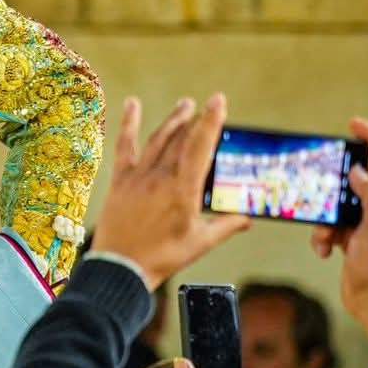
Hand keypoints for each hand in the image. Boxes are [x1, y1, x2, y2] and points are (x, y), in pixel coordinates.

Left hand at [93, 95, 249, 289]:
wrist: (120, 266)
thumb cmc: (161, 257)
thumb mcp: (200, 242)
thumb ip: (226, 225)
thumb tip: (247, 218)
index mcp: (182, 190)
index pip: (200, 147)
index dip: (210, 122)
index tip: (218, 101)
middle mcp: (159, 177)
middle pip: (180, 140)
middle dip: (195, 120)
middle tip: (206, 107)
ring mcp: (137, 177)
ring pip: (158, 140)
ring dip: (173, 120)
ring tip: (185, 105)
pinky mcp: (120, 180)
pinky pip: (125, 146)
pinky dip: (129, 124)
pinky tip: (132, 104)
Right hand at [310, 117, 367, 352]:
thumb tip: (359, 172)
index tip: (353, 125)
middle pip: (361, 180)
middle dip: (337, 181)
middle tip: (321, 175)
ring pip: (340, 206)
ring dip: (325, 218)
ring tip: (324, 235)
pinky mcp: (355, 242)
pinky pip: (333, 228)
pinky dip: (323, 237)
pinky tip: (325, 250)